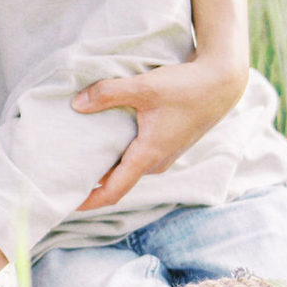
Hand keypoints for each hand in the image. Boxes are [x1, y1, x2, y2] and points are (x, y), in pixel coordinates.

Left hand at [71, 53, 246, 210]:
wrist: (222, 83)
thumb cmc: (186, 87)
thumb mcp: (144, 87)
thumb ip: (109, 93)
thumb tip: (77, 104)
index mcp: (148, 156)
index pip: (113, 191)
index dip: (89, 201)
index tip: (67, 203)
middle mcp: (156, 162)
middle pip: (117, 180)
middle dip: (92, 179)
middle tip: (64, 172)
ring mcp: (164, 154)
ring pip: (128, 166)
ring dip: (107, 164)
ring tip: (79, 153)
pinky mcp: (168, 143)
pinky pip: (138, 155)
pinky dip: (119, 152)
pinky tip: (106, 135)